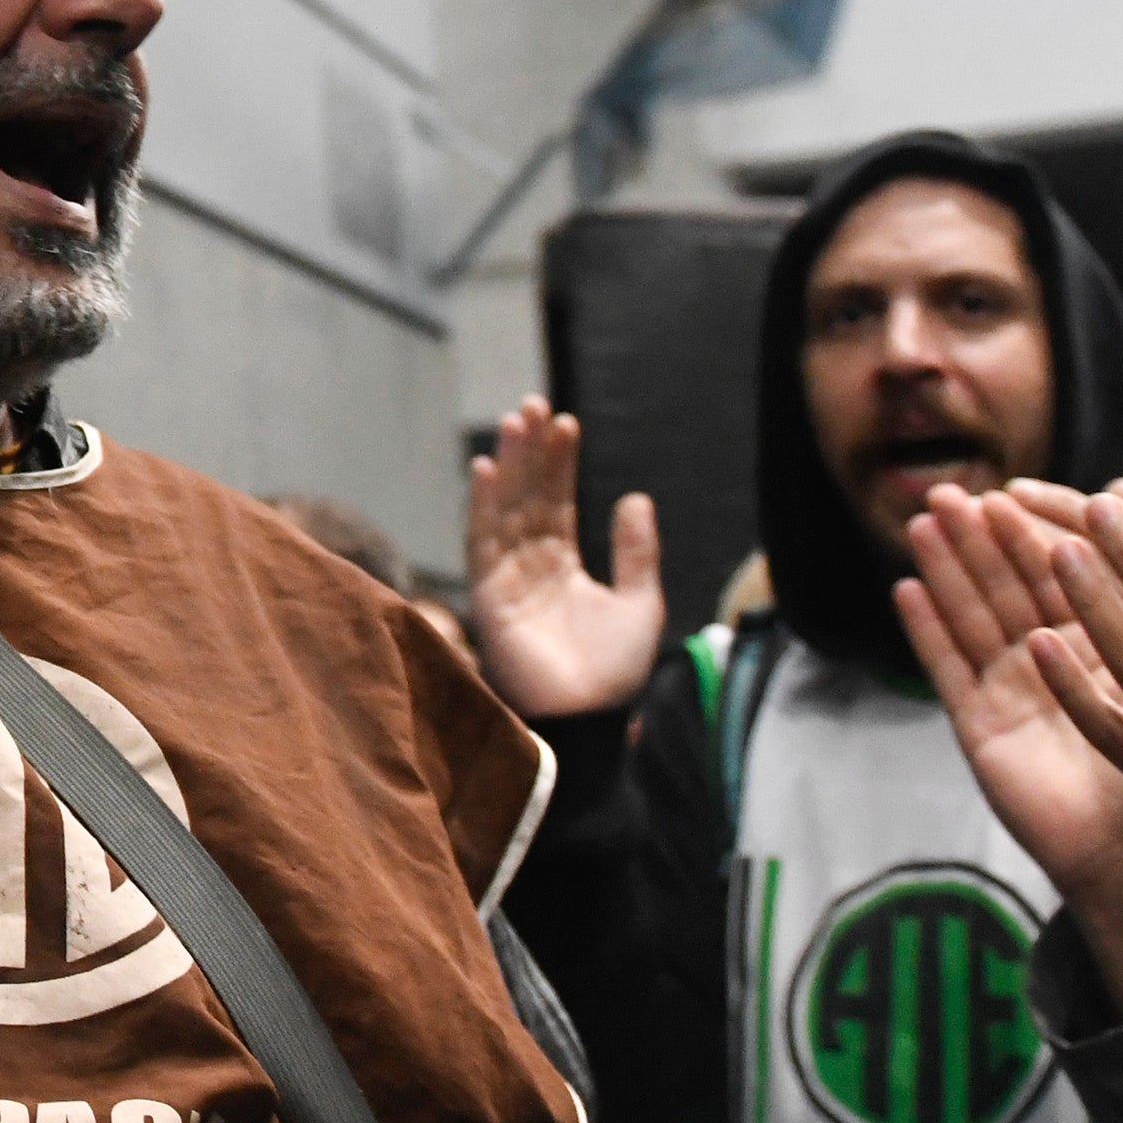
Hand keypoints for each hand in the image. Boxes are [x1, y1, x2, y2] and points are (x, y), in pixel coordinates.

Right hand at [460, 397, 660, 720]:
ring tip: (515, 422)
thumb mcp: (641, 602)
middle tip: (532, 405)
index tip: (566, 422)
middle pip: (527, 496)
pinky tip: (485, 469)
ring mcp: (506, 577)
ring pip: (505, 509)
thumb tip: (636, 496)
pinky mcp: (488, 595)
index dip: (561, 463)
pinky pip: (482, 541)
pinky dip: (482, 505)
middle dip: (529, 452)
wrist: (590, 717)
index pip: (558, 501)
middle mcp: (530, 564)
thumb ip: (637, 552)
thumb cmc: (614, 672)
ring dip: (508, 466)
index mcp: (563, 564)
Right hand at [901, 485, 1122, 1008]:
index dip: (1034, 533)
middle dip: (980, 541)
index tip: (1013, 490)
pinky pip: (950, 671)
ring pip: (974, 617)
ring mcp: (1010, 692)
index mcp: (1098, 644)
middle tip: (955, 493)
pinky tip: (906, 590)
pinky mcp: (980, 727)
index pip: (1060, 575)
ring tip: (925, 523)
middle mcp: (1050, 662)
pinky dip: (927, 631)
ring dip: (947, 570)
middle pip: (1008, 588)